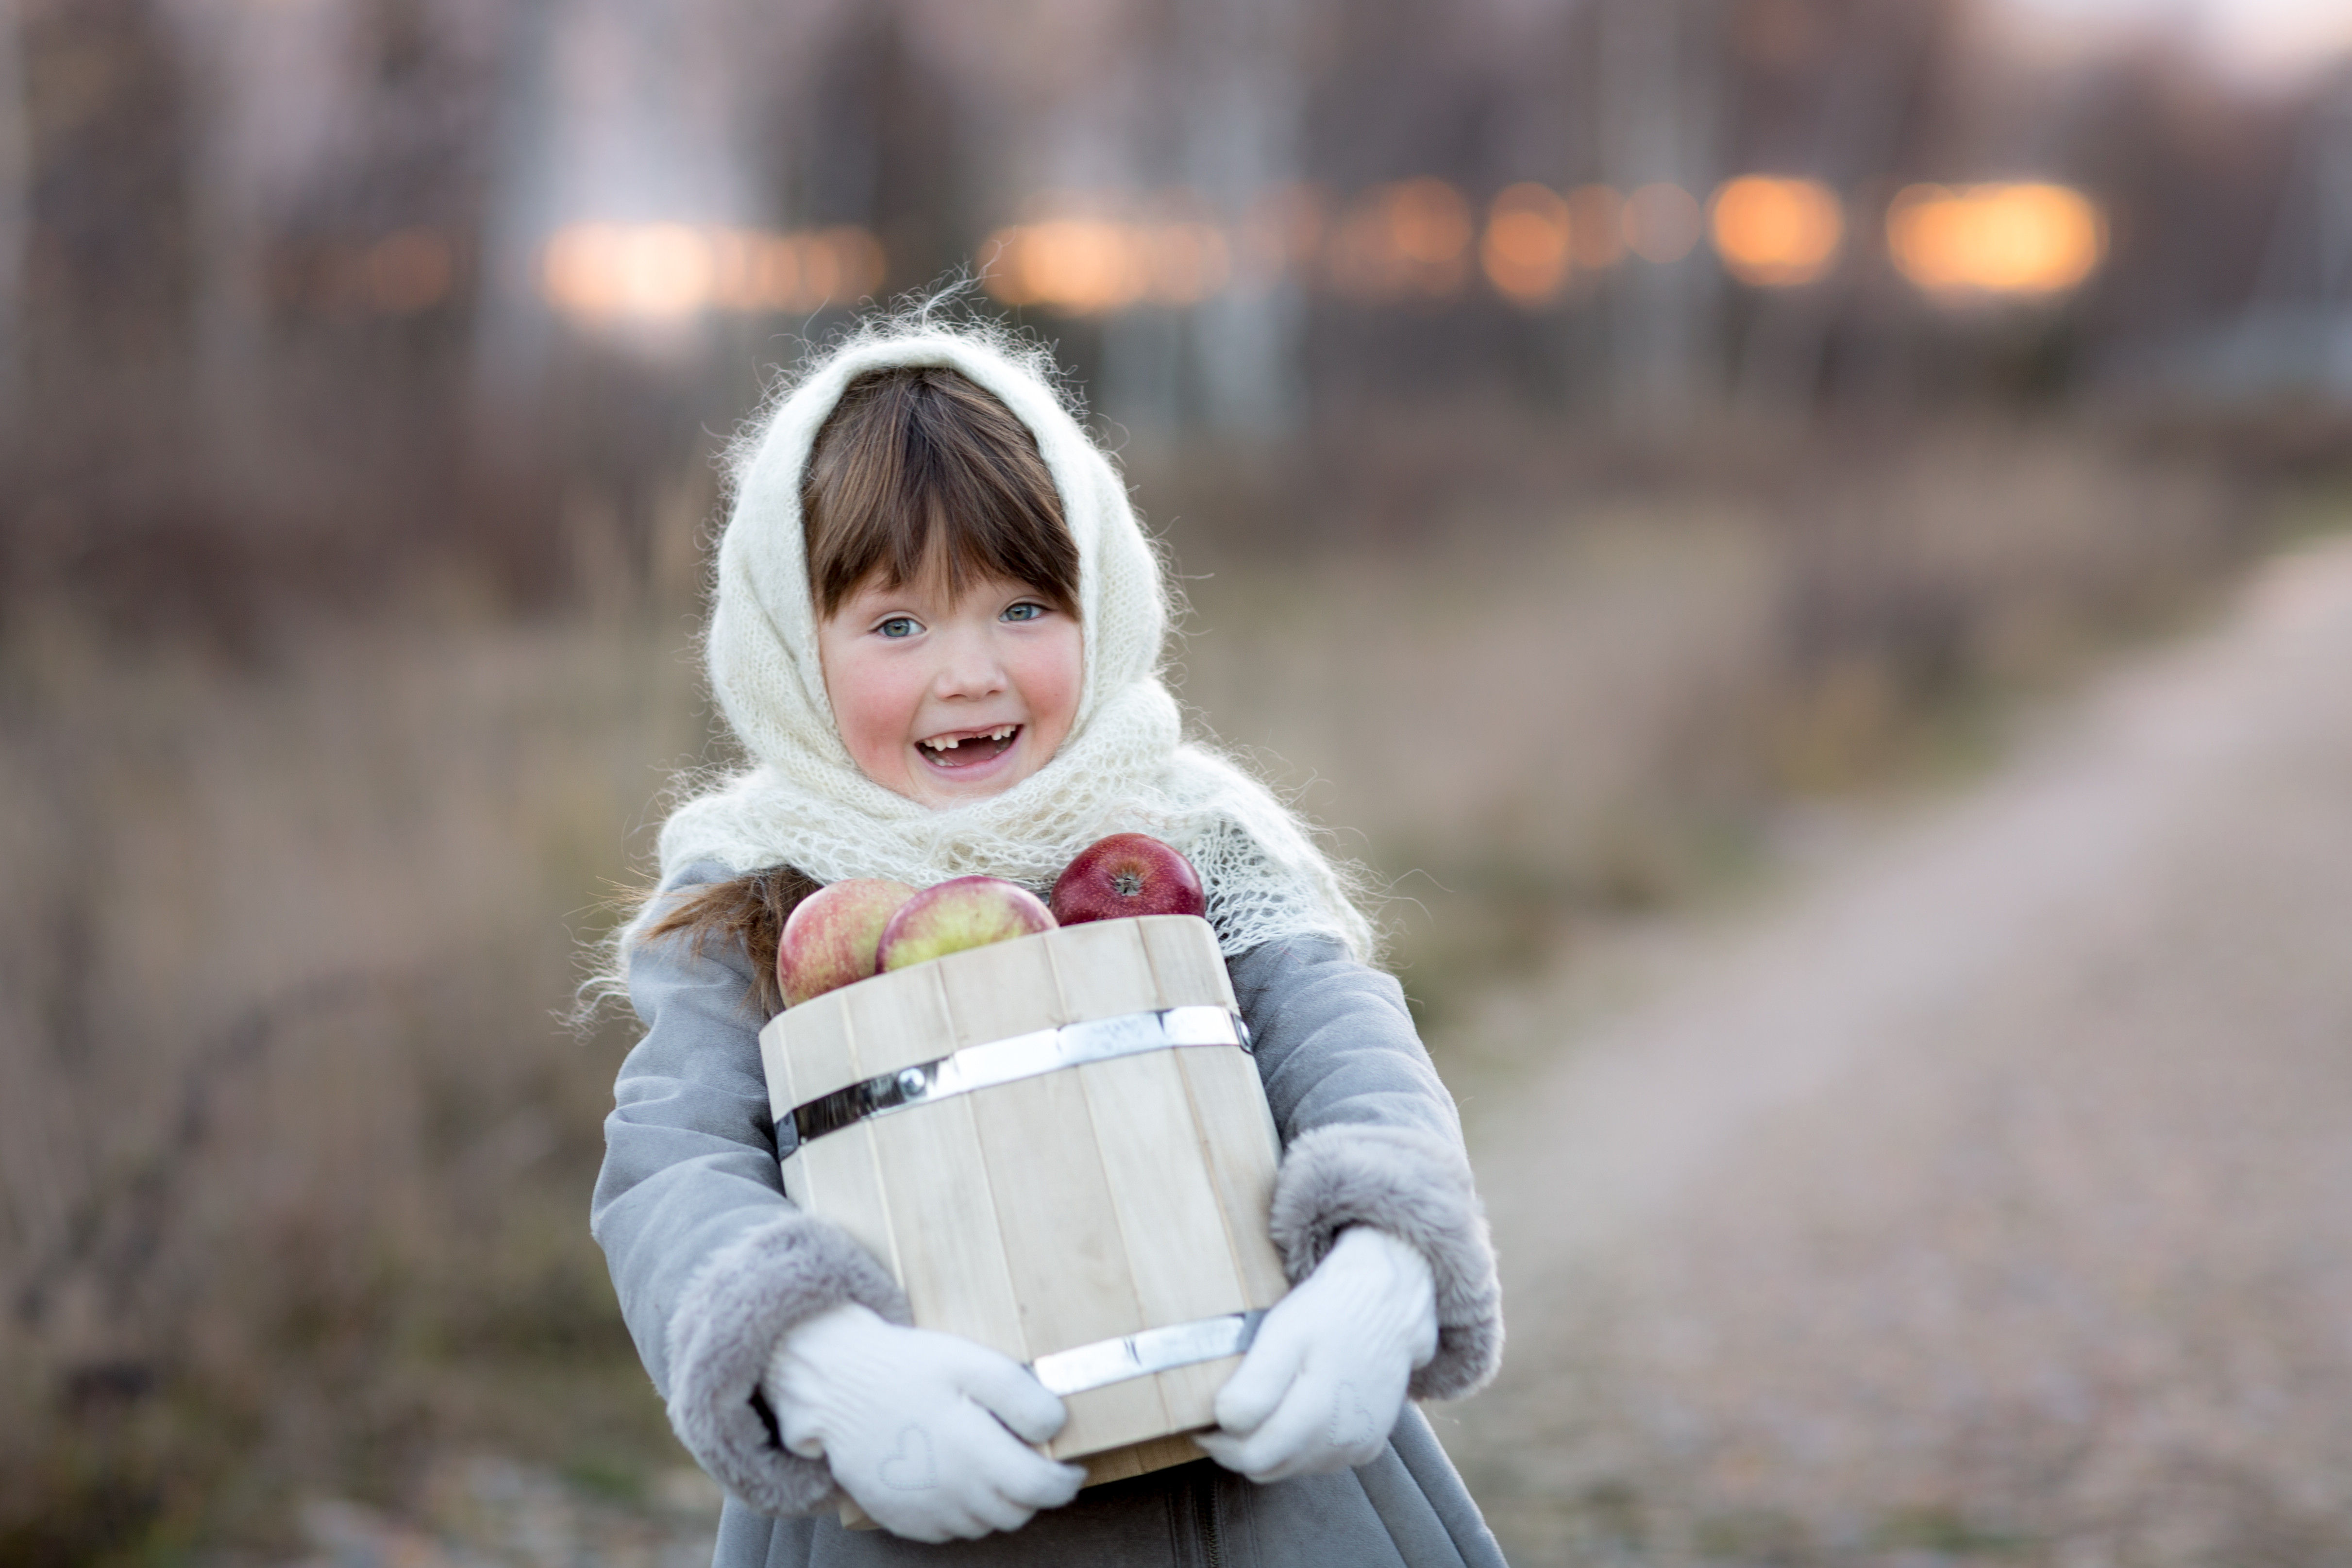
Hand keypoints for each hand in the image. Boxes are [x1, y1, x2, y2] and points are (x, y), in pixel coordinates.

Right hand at [761, 1304, 1085, 1540]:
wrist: (836, 1385)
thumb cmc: (907, 1369)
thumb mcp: (970, 1362)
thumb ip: (1021, 1396)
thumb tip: (1057, 1426)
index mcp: (973, 1453)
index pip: (1040, 1490)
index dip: (1064, 1480)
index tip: (1070, 1465)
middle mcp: (951, 1493)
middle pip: (1016, 1512)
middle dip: (1032, 1490)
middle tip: (1028, 1458)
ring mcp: (924, 1512)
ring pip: (985, 1523)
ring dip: (997, 1500)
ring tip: (987, 1459)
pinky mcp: (902, 1519)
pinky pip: (949, 1528)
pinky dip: (962, 1509)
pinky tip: (953, 1473)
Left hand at [1197, 1226, 1437, 1482]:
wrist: (1389, 1303)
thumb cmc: (1331, 1311)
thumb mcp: (1282, 1333)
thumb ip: (1254, 1385)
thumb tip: (1226, 1423)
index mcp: (1316, 1414)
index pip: (1250, 1457)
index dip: (1219, 1441)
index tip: (1206, 1420)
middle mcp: (1340, 1441)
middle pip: (1268, 1467)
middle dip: (1240, 1446)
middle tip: (1228, 1413)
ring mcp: (1357, 1447)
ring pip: (1292, 1466)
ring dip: (1270, 1447)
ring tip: (1265, 1405)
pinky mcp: (1369, 1445)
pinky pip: (1319, 1460)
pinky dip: (1300, 1443)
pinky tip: (1299, 1408)